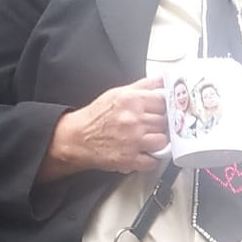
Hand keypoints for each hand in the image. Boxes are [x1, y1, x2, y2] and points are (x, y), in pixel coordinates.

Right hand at [40, 77, 169, 180]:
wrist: (78, 137)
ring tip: (147, 139)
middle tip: (149, 126)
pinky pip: (152, 161)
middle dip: (159, 124)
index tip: (157, 111)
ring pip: (162, 141)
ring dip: (157, 141)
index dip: (161, 107)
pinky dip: (150, 159)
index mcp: (131, 100)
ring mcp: (133, 141)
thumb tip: (163, 79)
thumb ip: (143, 86)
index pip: (162, 102)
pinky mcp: (130, 159)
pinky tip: (143, 153)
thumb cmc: (97, 116)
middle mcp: (133, 120)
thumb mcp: (118, 93)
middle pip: (164, 122)